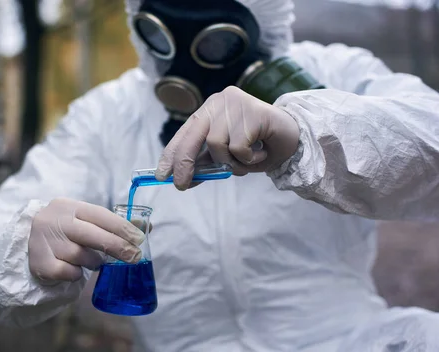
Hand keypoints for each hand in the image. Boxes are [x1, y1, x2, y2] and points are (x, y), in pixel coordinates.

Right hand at [29, 198, 146, 282]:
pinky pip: (69, 272)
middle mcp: (54, 220)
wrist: (28, 241)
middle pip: (93, 235)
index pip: (100, 214)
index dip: (122, 227)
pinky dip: (76, 273)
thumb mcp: (84, 221)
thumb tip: (146, 227)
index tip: (139, 239)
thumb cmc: (65, 231)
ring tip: (92, 260)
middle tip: (134, 257)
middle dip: (118, 247)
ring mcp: (44, 241)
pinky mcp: (40, 262)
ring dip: (93, 261)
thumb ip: (112, 223)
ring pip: (82, 256)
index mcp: (68, 206)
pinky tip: (73, 268)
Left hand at [155, 86, 298, 189]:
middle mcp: (219, 102)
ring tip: (247, 160)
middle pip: (193, 136)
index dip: (171, 153)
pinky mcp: (252, 111)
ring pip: (217, 145)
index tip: (162, 174)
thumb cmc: (258, 146)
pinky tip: (259, 152)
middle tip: (181, 185)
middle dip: (184, 164)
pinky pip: (237, 147)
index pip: (184, 132)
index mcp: (210, 109)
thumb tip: (183, 178)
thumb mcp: (227, 156)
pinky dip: (247, 159)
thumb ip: (206, 162)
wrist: (293, 139)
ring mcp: (235, 104)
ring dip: (230, 162)